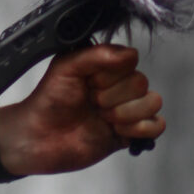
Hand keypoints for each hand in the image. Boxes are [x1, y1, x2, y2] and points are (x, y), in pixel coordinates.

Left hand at [0, 43, 164, 176]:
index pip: (131, 60)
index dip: (112, 74)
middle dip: (115, 96)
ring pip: (152, 102)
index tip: (90, 83)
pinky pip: (156, 126)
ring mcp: (125, 111)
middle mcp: (118, 87)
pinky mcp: (128, 135)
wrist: (37, 138)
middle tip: (92, 104)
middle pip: (141, 83)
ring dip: (127, 112)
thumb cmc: (48, 99)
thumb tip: (129, 55)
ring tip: (103, 119)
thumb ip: (96, 56)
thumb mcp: (66, 67)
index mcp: (105, 68)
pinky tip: (117, 130)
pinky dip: (140, 128)